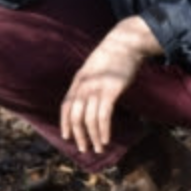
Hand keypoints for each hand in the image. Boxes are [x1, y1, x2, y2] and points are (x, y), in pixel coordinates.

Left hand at [60, 16, 163, 153]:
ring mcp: (97, 88)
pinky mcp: (111, 90)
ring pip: (89, 119)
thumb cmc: (113, 57)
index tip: (67, 137)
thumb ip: (88, 83)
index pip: (66, 106)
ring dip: (93, 137)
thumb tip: (88, 99)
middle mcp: (84, 86)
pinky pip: (103, 115)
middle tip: (84, 149)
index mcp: (78, 81)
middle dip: (79, 135)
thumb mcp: (94, 69)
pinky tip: (105, 139)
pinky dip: (103, 130)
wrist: (126, 42)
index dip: (65, 123)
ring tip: (99, 148)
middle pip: (76, 116)